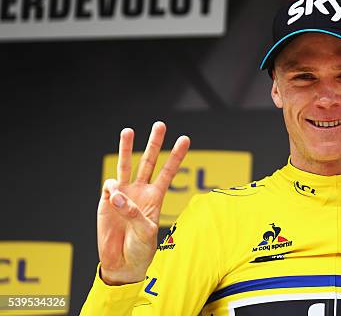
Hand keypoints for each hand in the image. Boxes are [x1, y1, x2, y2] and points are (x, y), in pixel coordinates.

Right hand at [97, 122, 189, 284]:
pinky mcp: (106, 201)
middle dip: (154, 143)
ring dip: (127, 149)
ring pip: (126, 166)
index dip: (177, 156)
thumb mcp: (146, 232)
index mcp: (156, 197)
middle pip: (149, 161)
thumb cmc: (141, 249)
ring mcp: (123, 194)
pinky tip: (113, 196)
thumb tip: (117, 194)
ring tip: (128, 131)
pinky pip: (109, 187)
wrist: (123, 263)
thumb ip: (134, 213)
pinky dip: (111, 187)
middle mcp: (140, 191)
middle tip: (160, 125)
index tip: (185, 138)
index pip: (168, 171)